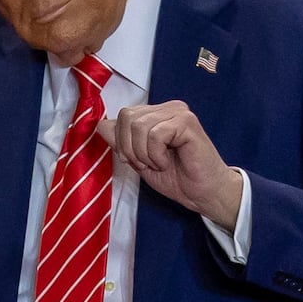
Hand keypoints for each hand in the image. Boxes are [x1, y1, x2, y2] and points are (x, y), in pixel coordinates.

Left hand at [97, 101, 243, 229]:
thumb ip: (120, 142)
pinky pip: (155, 134)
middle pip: (126, 117)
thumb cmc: (175, 177)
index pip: (121, 116)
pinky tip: (168, 161)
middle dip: (129, 148)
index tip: (133, 160)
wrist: (201, 193)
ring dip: (144, 154)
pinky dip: (156, 155)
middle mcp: (167, 108)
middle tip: (147, 163)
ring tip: (159, 163)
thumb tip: (101, 125)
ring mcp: (178, 112)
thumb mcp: (137, 160)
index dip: (120, 141)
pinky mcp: (187, 122)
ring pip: (139, 126)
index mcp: (155, 114)